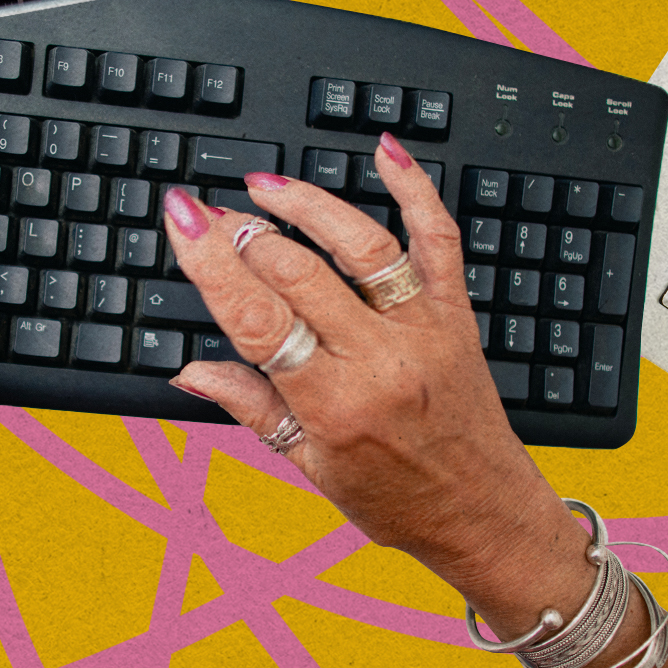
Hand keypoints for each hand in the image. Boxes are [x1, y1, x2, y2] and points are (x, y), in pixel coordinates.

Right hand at [160, 139, 584, 595]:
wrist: (484, 513)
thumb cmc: (399, 498)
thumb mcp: (311, 467)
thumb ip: (251, 407)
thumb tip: (189, 370)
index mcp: (336, 405)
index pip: (259, 321)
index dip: (212, 262)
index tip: (183, 220)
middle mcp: (381, 360)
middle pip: (301, 275)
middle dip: (246, 232)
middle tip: (209, 210)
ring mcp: (423, 329)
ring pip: (362, 245)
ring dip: (309, 205)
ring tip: (265, 185)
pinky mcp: (457, 313)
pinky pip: (439, 239)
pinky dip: (415, 189)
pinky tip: (386, 154)